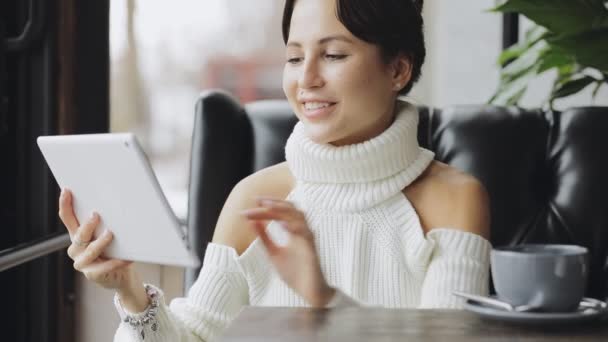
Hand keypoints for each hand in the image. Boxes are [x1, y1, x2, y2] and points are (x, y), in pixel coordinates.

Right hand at [59, 189, 148, 311]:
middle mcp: (76, 248)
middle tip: (96, 215)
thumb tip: (116, 202)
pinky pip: (103, 267)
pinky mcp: (92, 274)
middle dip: (87, 225)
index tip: (67, 190)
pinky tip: (126, 258)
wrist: (121, 274)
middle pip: (79, 234)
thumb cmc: (115, 250)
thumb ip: (107, 222)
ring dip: (101, 242)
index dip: (65, 204)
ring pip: (90, 250)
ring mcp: (82, 262)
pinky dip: (116, 262)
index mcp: (78, 235)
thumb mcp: (108, 234)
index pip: (68, 218)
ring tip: (110, 234)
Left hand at [242, 198, 334, 306]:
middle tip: (258, 201)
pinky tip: (282, 224)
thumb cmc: (295, 273)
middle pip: (291, 210)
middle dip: (275, 204)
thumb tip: (251, 221)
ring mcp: (308, 240)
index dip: (267, 207)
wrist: (309, 292)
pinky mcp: (312, 251)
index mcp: (294, 231)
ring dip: (283, 210)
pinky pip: (306, 235)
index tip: (253, 203)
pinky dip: (295, 227)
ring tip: (268, 207)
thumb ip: (264, 237)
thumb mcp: (273, 253)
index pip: (281, 213)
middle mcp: (302, 232)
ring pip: (300, 217)